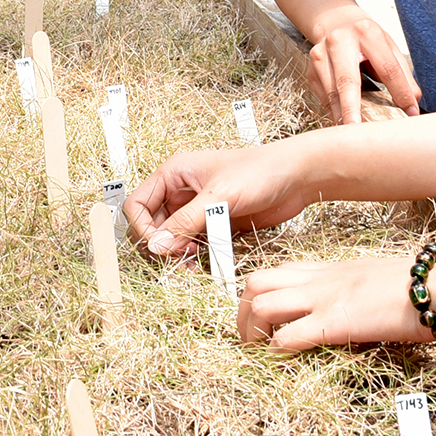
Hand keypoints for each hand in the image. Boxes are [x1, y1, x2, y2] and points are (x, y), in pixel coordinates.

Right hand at [125, 140, 314, 260]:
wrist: (296, 177)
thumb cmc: (260, 171)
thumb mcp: (219, 197)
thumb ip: (185, 222)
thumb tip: (156, 246)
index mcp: (174, 173)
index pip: (138, 204)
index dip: (143, 228)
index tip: (160, 246)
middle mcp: (181, 191)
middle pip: (152, 224)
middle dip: (160, 244)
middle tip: (177, 258)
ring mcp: (198, 209)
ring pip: (171, 238)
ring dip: (176, 253)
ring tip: (190, 263)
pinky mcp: (214, 224)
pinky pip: (192, 244)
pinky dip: (192, 255)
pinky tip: (203, 261)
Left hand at [238, 255, 427, 350]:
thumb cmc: (422, 286)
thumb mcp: (378, 283)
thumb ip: (356, 294)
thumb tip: (355, 315)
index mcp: (330, 270)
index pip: (278, 272)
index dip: (259, 295)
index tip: (259, 319)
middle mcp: (319, 280)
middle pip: (255, 282)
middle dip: (241, 312)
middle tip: (249, 339)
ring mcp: (324, 299)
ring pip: (261, 304)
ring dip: (252, 331)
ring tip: (258, 354)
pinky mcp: (335, 322)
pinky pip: (288, 335)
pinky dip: (277, 350)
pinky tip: (281, 363)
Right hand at [306, 11, 418, 125]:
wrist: (334, 23)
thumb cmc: (366, 38)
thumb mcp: (388, 46)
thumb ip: (402, 72)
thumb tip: (414, 100)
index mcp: (367, 33)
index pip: (387, 67)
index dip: (400, 91)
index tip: (410, 112)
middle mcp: (339, 42)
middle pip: (347, 80)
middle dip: (353, 107)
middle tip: (358, 129)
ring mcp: (320, 56)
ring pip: (332, 93)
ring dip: (343, 116)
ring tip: (354, 135)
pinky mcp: (310, 71)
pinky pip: (324, 98)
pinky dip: (335, 113)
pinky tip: (344, 125)